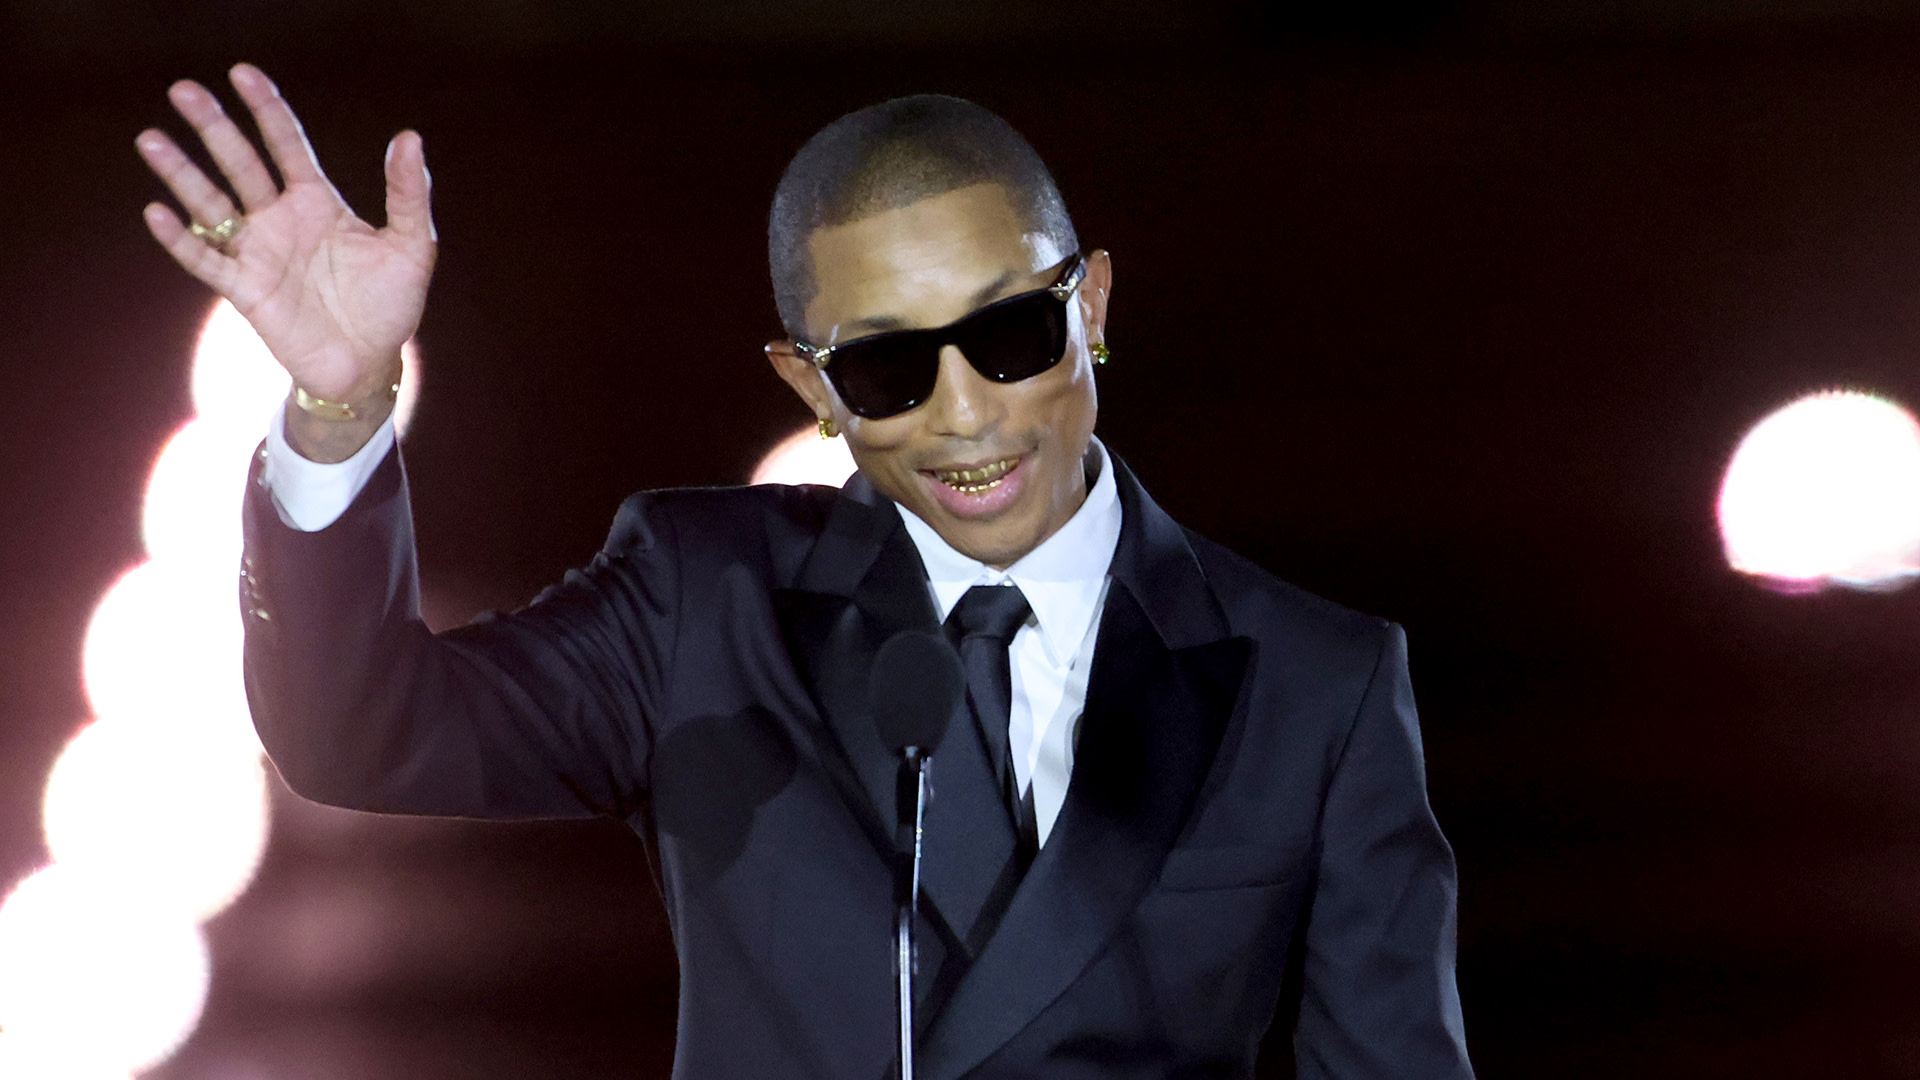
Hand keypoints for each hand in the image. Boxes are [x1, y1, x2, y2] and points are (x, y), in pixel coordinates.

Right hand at [137, 63, 434, 413]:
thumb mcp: (413, 247)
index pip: (286, 144)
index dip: (266, 109)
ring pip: (211, 204)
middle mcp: (280, 219)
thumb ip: (408, 194)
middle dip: (214, 127)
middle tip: (183, 90)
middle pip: (240, 163)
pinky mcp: (245, 289)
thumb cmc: (391, 305)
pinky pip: (205, 259)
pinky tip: (157, 212)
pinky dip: (179, 239)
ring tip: (150, 139)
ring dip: (182, 174)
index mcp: (317, 201)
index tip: (242, 73)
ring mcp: (258, 252)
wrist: (370, 363)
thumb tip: (408, 137)